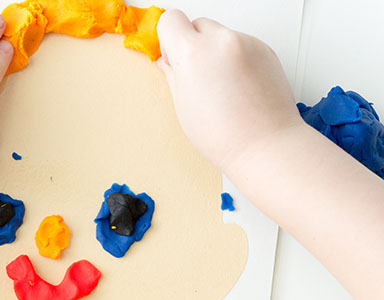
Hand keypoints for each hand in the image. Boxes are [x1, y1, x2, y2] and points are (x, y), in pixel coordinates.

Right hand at [156, 10, 302, 171]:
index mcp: (194, 53)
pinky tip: (238, 87)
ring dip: (216, 53)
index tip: (172, 55)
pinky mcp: (266, 49)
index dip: (167, 38)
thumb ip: (173, 75)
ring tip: (222, 88)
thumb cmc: (225, 135)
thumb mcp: (184, 106)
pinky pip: (241, 45)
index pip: (171, 19)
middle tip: (196, 76)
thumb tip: (167, 60)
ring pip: (221, 35)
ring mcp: (247, 43)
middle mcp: (222, 41)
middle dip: (192, 45)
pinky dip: (236, 59)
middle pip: (197, 24)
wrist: (265, 146)